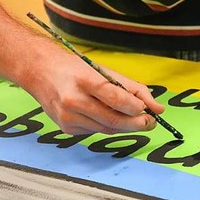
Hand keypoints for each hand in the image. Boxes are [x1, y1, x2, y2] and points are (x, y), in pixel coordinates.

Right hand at [25, 51, 164, 134]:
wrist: (40, 72)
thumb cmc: (75, 69)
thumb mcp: (104, 71)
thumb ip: (133, 89)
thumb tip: (158, 108)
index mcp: (85, 81)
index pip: (116, 98)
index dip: (136, 107)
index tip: (148, 110)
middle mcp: (74, 101)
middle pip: (113, 119)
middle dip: (136, 124)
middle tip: (150, 122)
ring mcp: (68, 117)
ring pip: (106, 129)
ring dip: (124, 126)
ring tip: (135, 119)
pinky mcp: (66, 128)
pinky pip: (95, 131)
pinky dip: (107, 126)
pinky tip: (107, 116)